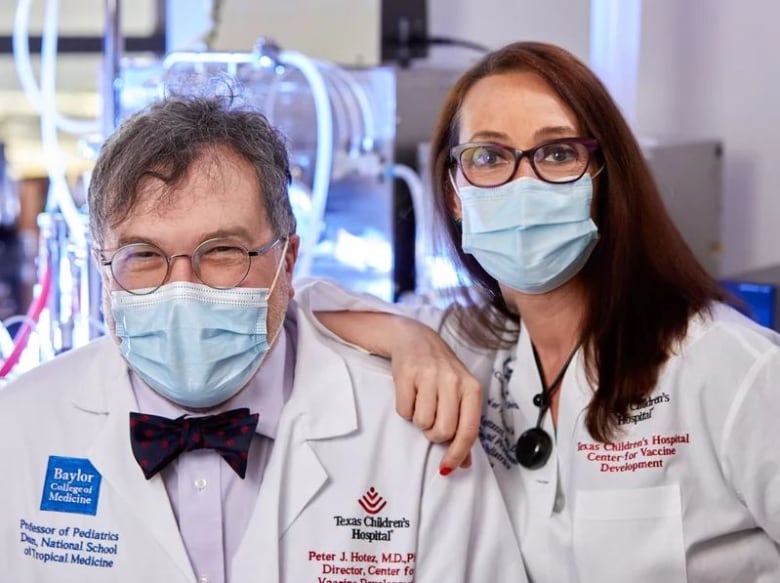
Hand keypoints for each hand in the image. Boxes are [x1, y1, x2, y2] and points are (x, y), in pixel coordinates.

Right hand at [314, 310, 481, 473]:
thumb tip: (464, 463)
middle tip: (431, 421)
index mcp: (472, 388)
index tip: (446, 468)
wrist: (415, 339)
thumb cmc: (441, 373)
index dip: (457, 454)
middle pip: (443, 431)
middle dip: (434, 434)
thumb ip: (464, 427)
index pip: (468, 430)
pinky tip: (410, 394)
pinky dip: (405, 410)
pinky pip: (404, 411)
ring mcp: (429, 375)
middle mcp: (453, 380)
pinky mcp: (406, 373)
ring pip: (422, 423)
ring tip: (421, 402)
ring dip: (419, 420)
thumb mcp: (459, 395)